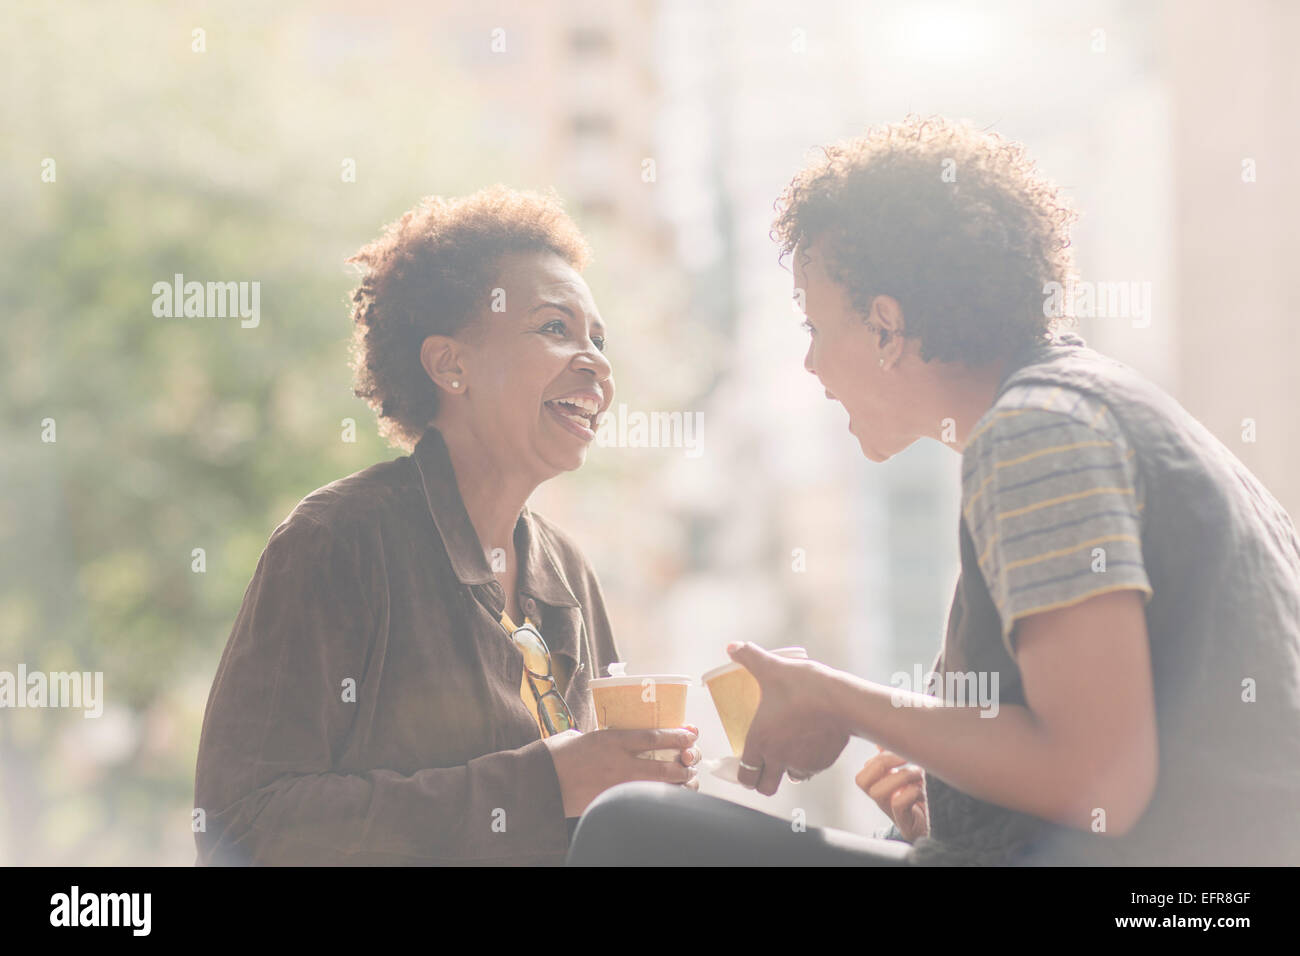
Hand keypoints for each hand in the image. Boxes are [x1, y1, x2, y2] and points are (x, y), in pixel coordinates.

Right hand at [543, 725, 700, 817]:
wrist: (540, 784)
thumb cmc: (557, 756)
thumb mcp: (582, 736)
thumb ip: (605, 736)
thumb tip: (622, 735)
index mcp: (611, 741)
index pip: (654, 737)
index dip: (677, 736)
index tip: (691, 733)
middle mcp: (618, 764)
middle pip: (665, 767)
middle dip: (685, 765)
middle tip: (692, 760)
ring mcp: (617, 787)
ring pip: (659, 788)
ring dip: (679, 785)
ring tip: (688, 780)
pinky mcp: (612, 802)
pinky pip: (645, 801)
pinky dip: (661, 798)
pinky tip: (670, 796)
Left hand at [728, 643, 849, 795]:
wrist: (844, 701)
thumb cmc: (804, 686)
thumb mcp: (772, 668)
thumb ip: (750, 657)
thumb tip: (731, 646)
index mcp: (760, 741)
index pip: (745, 774)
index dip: (743, 772)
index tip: (746, 763)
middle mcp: (779, 758)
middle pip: (765, 787)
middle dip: (763, 780)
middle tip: (765, 765)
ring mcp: (802, 764)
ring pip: (790, 777)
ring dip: (787, 769)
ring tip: (790, 749)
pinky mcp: (823, 763)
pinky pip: (811, 769)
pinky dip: (809, 761)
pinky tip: (810, 743)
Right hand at [856, 746, 928, 840]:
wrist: (935, 822)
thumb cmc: (919, 795)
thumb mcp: (905, 773)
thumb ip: (892, 758)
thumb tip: (879, 742)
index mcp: (878, 787)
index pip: (861, 775)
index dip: (876, 760)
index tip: (897, 750)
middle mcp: (880, 800)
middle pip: (863, 781)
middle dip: (886, 762)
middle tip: (907, 758)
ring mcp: (890, 812)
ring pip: (878, 792)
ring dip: (901, 776)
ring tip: (919, 773)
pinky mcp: (905, 822)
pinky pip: (898, 804)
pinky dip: (910, 792)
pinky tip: (921, 790)